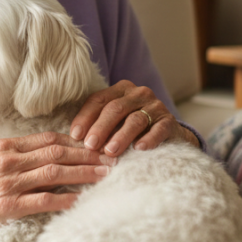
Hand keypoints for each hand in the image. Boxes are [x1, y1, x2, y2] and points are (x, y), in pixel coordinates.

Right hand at [0, 132, 114, 241]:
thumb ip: (21, 159)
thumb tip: (57, 158)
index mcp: (5, 147)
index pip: (49, 138)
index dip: (77, 141)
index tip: (98, 145)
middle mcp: (7, 160)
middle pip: (57, 152)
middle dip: (88, 154)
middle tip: (111, 158)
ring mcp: (8, 183)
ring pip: (54, 172)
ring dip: (84, 173)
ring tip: (105, 175)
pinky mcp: (8, 205)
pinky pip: (44, 199)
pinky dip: (65, 198)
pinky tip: (82, 199)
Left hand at [69, 80, 198, 156]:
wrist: (168, 136)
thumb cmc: (131, 130)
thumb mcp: (113, 123)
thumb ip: (96, 125)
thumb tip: (71, 140)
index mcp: (120, 89)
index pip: (98, 100)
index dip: (85, 118)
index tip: (74, 136)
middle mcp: (138, 93)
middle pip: (115, 108)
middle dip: (100, 128)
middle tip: (90, 146)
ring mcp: (156, 106)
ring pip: (135, 119)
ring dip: (121, 136)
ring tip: (110, 152)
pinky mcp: (170, 121)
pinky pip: (158, 129)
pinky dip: (149, 139)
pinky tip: (139, 149)